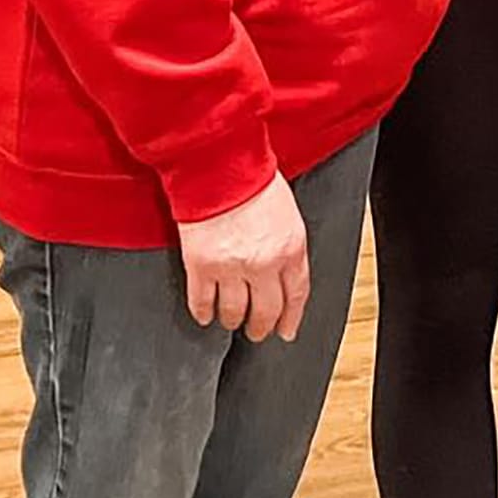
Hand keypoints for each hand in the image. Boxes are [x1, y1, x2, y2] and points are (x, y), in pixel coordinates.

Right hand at [176, 173, 309, 340]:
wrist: (220, 165)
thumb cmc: (254, 179)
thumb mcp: (287, 212)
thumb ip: (287, 244)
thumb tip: (285, 270)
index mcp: (291, 247)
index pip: (296, 294)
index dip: (291, 317)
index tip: (287, 330)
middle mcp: (264, 263)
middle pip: (266, 311)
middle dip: (262, 326)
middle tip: (258, 332)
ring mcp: (231, 268)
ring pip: (234, 312)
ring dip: (233, 321)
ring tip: (232, 322)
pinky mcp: (201, 267)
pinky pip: (202, 302)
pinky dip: (203, 312)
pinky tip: (205, 314)